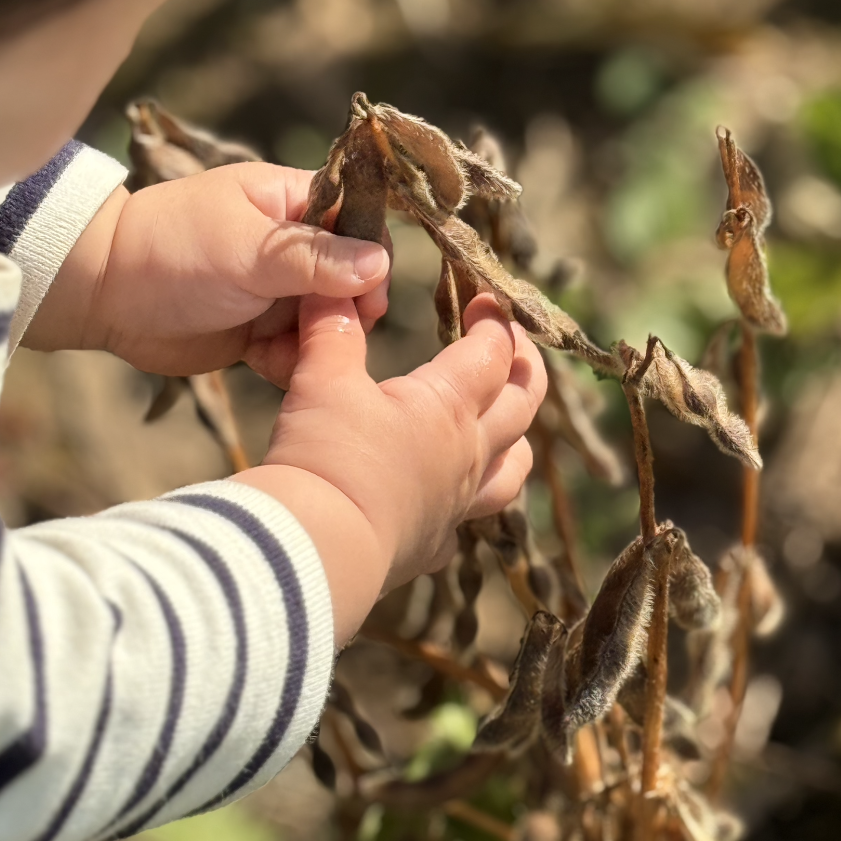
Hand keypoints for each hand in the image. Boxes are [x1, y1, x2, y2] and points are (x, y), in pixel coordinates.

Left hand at [23, 164, 390, 385]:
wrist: (104, 296)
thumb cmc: (173, 251)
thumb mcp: (248, 250)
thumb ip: (315, 259)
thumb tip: (380, 264)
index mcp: (292, 201)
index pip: (358, 221)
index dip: (372, 258)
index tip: (369, 296)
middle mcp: (293, 245)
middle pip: (353, 278)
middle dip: (347, 310)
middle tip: (330, 331)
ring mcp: (279, 289)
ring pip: (330, 319)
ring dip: (319, 340)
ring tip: (288, 349)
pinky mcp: (262, 329)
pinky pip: (299, 349)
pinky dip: (291, 361)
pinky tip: (264, 362)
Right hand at [236, 292, 546, 643]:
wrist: (316, 550)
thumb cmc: (327, 457)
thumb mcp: (322, 380)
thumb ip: (331, 332)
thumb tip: (329, 291)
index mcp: (449, 405)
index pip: (493, 352)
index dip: (496, 320)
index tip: (487, 299)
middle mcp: (467, 454)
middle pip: (522, 404)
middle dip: (524, 368)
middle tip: (514, 346)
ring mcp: (455, 505)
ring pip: (511, 470)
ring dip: (515, 440)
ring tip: (504, 422)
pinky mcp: (431, 546)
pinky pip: (463, 523)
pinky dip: (463, 503)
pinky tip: (445, 500)